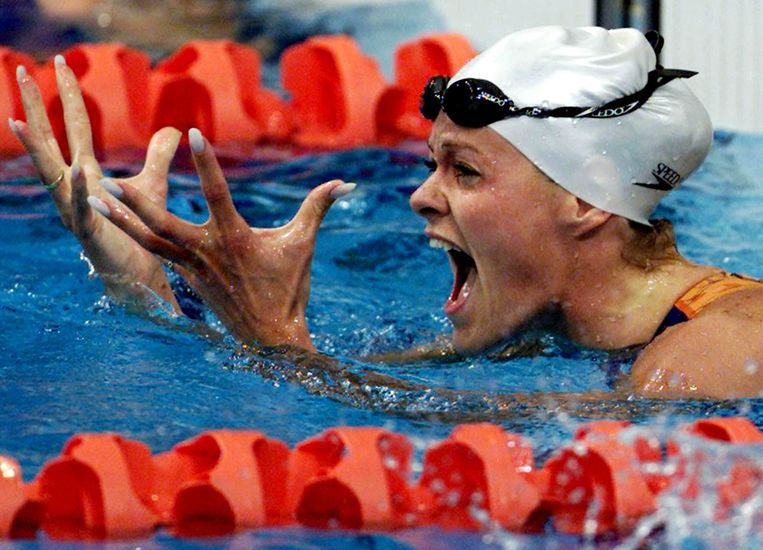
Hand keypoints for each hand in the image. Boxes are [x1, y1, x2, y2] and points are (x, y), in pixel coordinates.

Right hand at [10, 56, 179, 309]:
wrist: (141, 273)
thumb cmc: (141, 229)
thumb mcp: (152, 185)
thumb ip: (158, 157)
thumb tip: (172, 129)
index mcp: (87, 173)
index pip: (76, 127)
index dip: (67, 96)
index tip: (58, 63)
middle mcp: (75, 188)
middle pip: (52, 141)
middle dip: (36, 107)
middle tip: (20, 71)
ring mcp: (77, 209)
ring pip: (52, 173)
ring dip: (35, 148)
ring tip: (19, 121)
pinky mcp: (91, 234)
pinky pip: (83, 208)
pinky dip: (81, 190)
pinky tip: (80, 169)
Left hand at [89, 128, 354, 350]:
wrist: (271, 336)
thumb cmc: (289, 287)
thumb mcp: (303, 242)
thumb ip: (318, 206)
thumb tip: (346, 183)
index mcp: (234, 237)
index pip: (217, 191)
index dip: (206, 161)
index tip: (191, 133)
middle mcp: (206, 251)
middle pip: (163, 222)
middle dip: (136, 202)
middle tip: (109, 180)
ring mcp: (193, 267)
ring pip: (150, 240)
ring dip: (123, 221)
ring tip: (97, 202)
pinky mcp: (187, 278)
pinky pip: (156, 255)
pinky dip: (137, 239)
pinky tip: (120, 227)